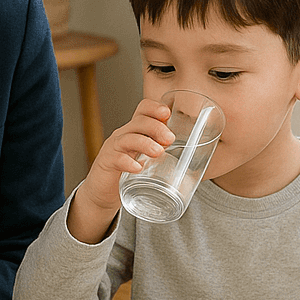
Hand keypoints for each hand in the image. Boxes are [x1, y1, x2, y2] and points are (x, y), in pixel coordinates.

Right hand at [68, 98, 173, 243]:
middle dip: (156, 127)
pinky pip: (116, 159)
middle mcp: (124, 135)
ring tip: (158, 152)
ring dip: (144, 143)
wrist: (103, 191)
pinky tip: (138, 168)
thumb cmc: (129, 171)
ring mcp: (114, 148)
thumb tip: (197, 157)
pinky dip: (127, 162)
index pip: (143, 109)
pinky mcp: (107, 164)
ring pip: (127, 138)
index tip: (168, 113)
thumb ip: (164, 153)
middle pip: (139, 122)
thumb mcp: (146, 158)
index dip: (155, 108)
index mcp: (136, 130)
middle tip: (170, 139)